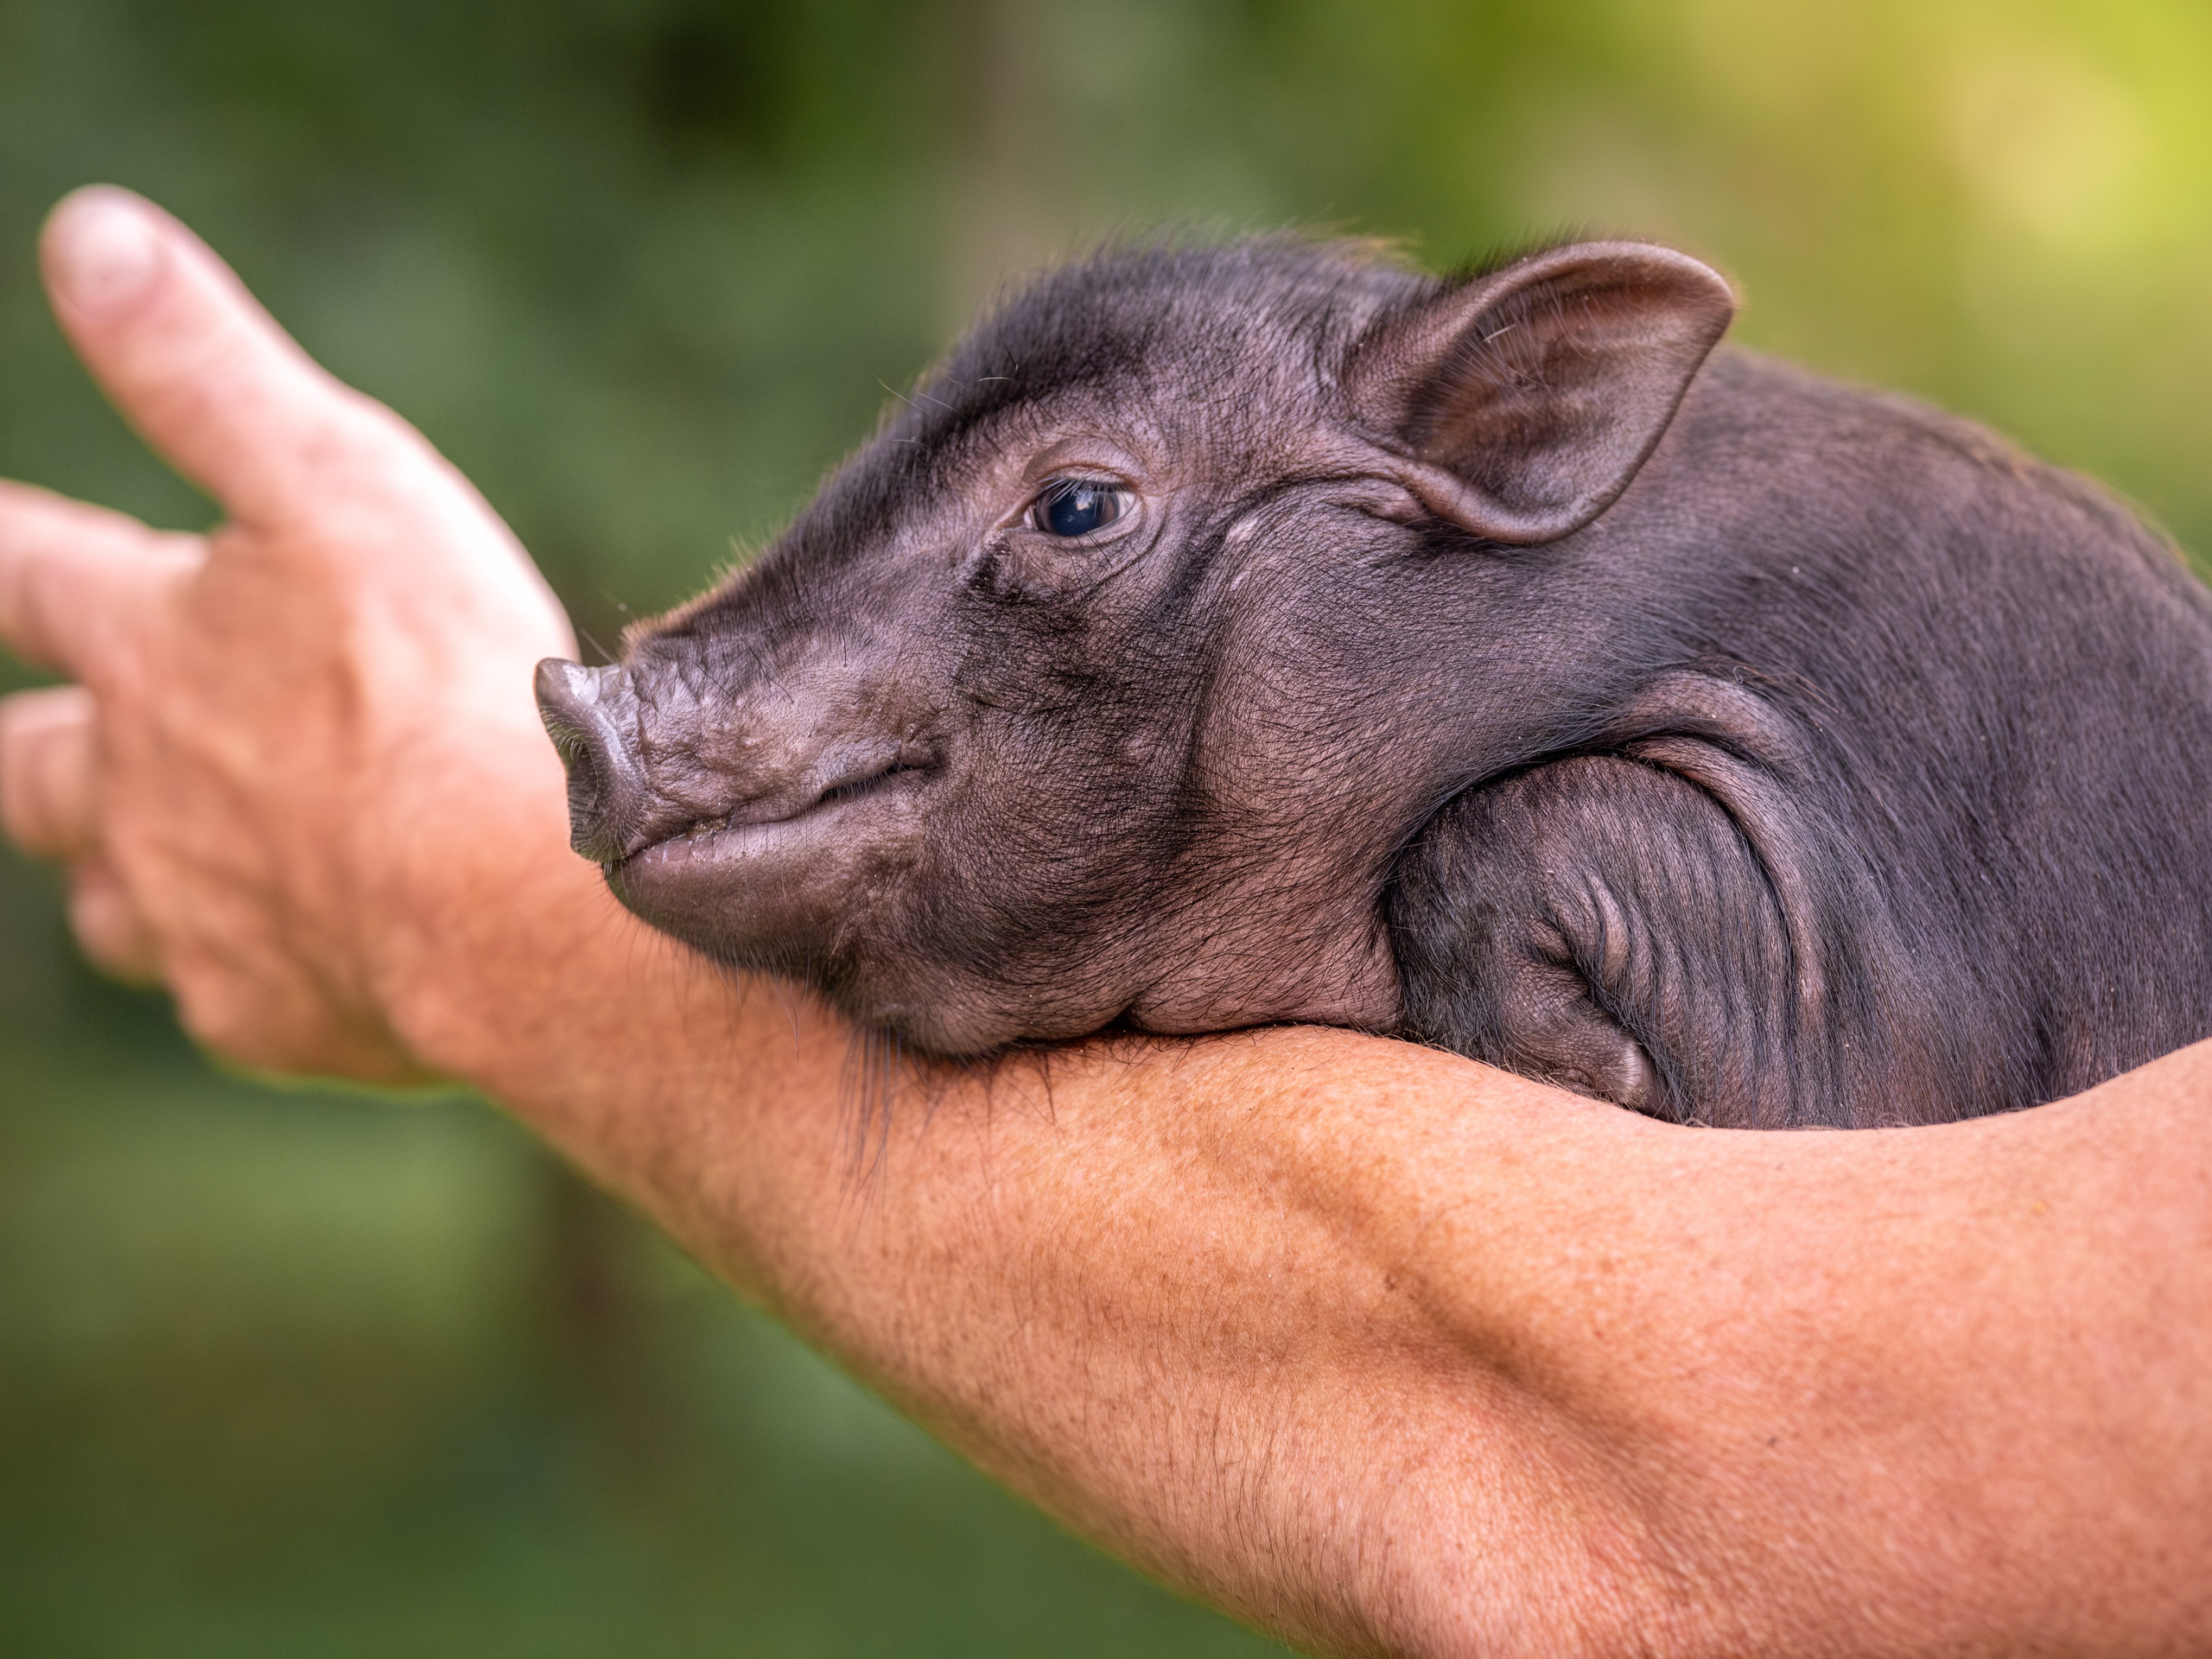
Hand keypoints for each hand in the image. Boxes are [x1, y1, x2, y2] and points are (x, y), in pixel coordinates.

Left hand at [0, 187, 576, 1080]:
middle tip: (21, 748)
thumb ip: (204, 368)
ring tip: (156, 866)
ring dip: (119, 873)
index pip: (20, 574)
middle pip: (19, 770)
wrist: (506, 898)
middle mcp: (136, 789)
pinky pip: (225, 998)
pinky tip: (302, 963)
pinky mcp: (265, 1018)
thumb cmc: (432, 681)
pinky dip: (244, 972)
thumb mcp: (334, 479)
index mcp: (152, 646)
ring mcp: (194, 916)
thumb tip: (87, 232)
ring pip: (106, 902)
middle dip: (13, 750)